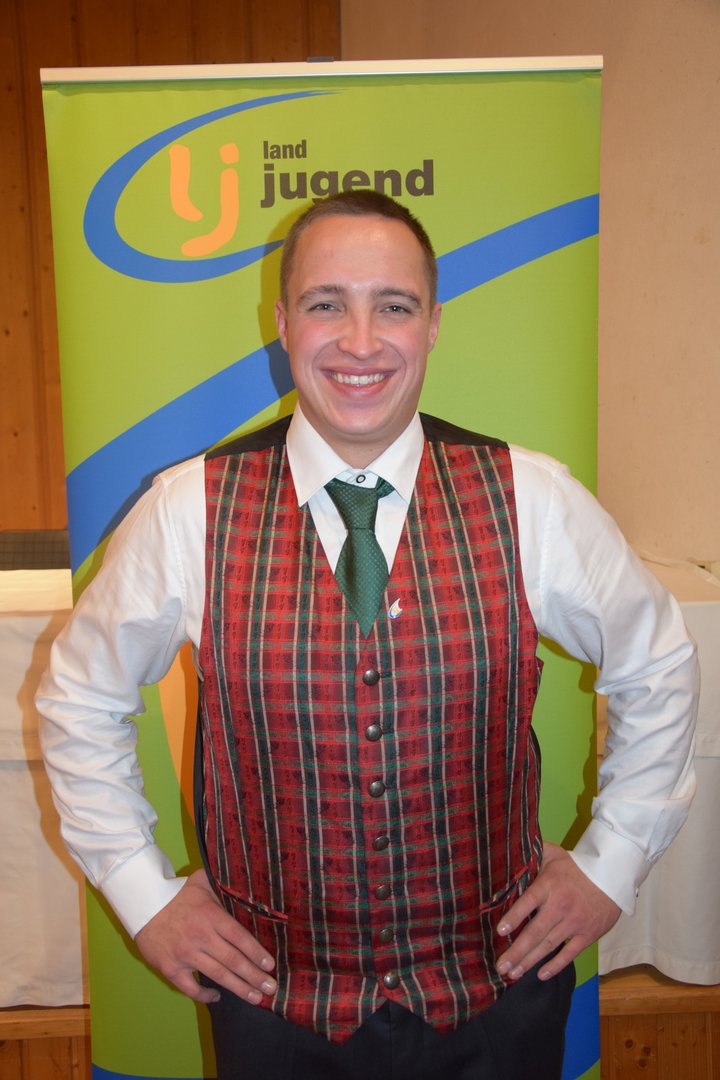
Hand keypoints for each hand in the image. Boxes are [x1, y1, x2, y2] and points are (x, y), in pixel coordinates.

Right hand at [135, 869, 276, 1004]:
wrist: (143, 906)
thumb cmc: (177, 895)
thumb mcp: (202, 881)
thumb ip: (222, 882)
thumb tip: (243, 878)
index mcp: (211, 916)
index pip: (239, 937)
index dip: (256, 952)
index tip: (270, 965)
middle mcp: (201, 937)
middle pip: (233, 960)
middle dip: (254, 976)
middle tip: (271, 988)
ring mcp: (185, 954)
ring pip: (217, 975)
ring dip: (239, 988)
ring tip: (256, 998)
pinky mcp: (170, 968)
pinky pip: (190, 987)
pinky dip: (205, 995)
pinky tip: (218, 997)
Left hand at [495, 842, 620, 981]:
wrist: (612, 876)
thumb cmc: (577, 866)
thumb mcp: (554, 853)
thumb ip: (533, 852)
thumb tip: (510, 848)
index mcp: (549, 885)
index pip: (528, 902)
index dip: (514, 917)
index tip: (500, 931)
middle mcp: (560, 906)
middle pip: (535, 932)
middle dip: (516, 951)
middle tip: (500, 966)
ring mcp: (574, 923)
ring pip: (548, 946)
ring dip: (529, 962)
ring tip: (512, 974)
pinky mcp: (587, 935)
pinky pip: (569, 954)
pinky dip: (555, 966)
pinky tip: (540, 975)